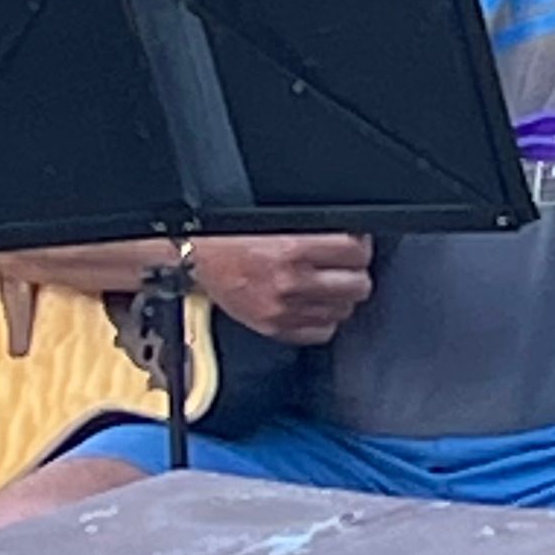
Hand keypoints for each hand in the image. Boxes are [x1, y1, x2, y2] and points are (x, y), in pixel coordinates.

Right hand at [190, 234, 372, 344]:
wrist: (194, 258)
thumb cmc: (230, 236)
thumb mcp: (273, 222)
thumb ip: (312, 231)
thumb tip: (349, 236)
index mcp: (292, 248)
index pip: (354, 251)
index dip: (360, 245)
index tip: (356, 244)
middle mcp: (290, 282)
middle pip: (357, 285)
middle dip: (356, 273)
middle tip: (347, 266)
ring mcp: (284, 310)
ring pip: (344, 311)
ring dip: (341, 297)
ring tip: (329, 285)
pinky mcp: (275, 328)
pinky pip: (322, 332)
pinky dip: (323, 320)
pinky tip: (315, 305)